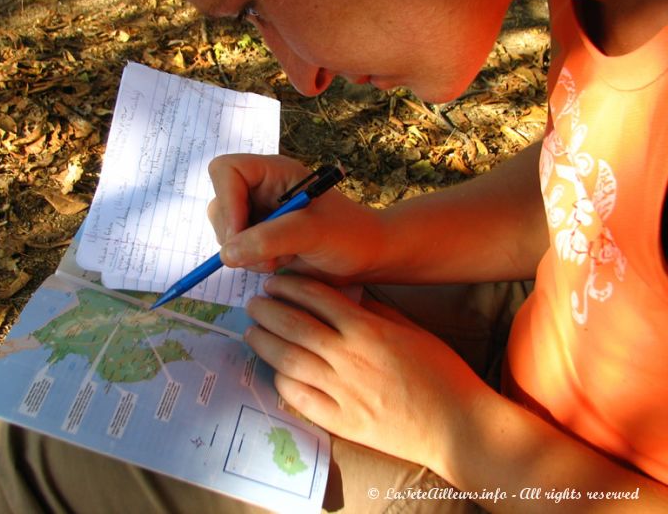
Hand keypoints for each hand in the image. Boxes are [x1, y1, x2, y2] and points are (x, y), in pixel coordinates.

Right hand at [207, 154, 384, 280]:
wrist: (366, 257)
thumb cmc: (349, 234)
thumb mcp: (312, 232)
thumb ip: (269, 239)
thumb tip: (227, 255)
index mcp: (273, 172)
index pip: (225, 170)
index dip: (226, 199)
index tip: (240, 232)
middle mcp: (260, 189)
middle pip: (220, 204)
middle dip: (235, 234)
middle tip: (263, 255)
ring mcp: (258, 214)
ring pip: (225, 231)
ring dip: (243, 252)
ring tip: (277, 260)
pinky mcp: (259, 239)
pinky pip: (235, 250)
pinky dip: (249, 262)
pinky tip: (278, 264)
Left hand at [244, 274, 488, 473]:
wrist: (456, 426)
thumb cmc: (441, 373)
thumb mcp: (411, 330)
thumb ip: (375, 313)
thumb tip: (346, 298)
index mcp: (367, 329)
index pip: (317, 298)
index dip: (290, 286)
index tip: (275, 282)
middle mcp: (349, 357)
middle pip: (294, 325)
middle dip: (268, 310)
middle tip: (254, 303)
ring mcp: (342, 390)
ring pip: (289, 359)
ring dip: (264, 342)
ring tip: (252, 331)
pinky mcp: (340, 420)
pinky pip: (299, 397)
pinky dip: (282, 380)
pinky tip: (274, 370)